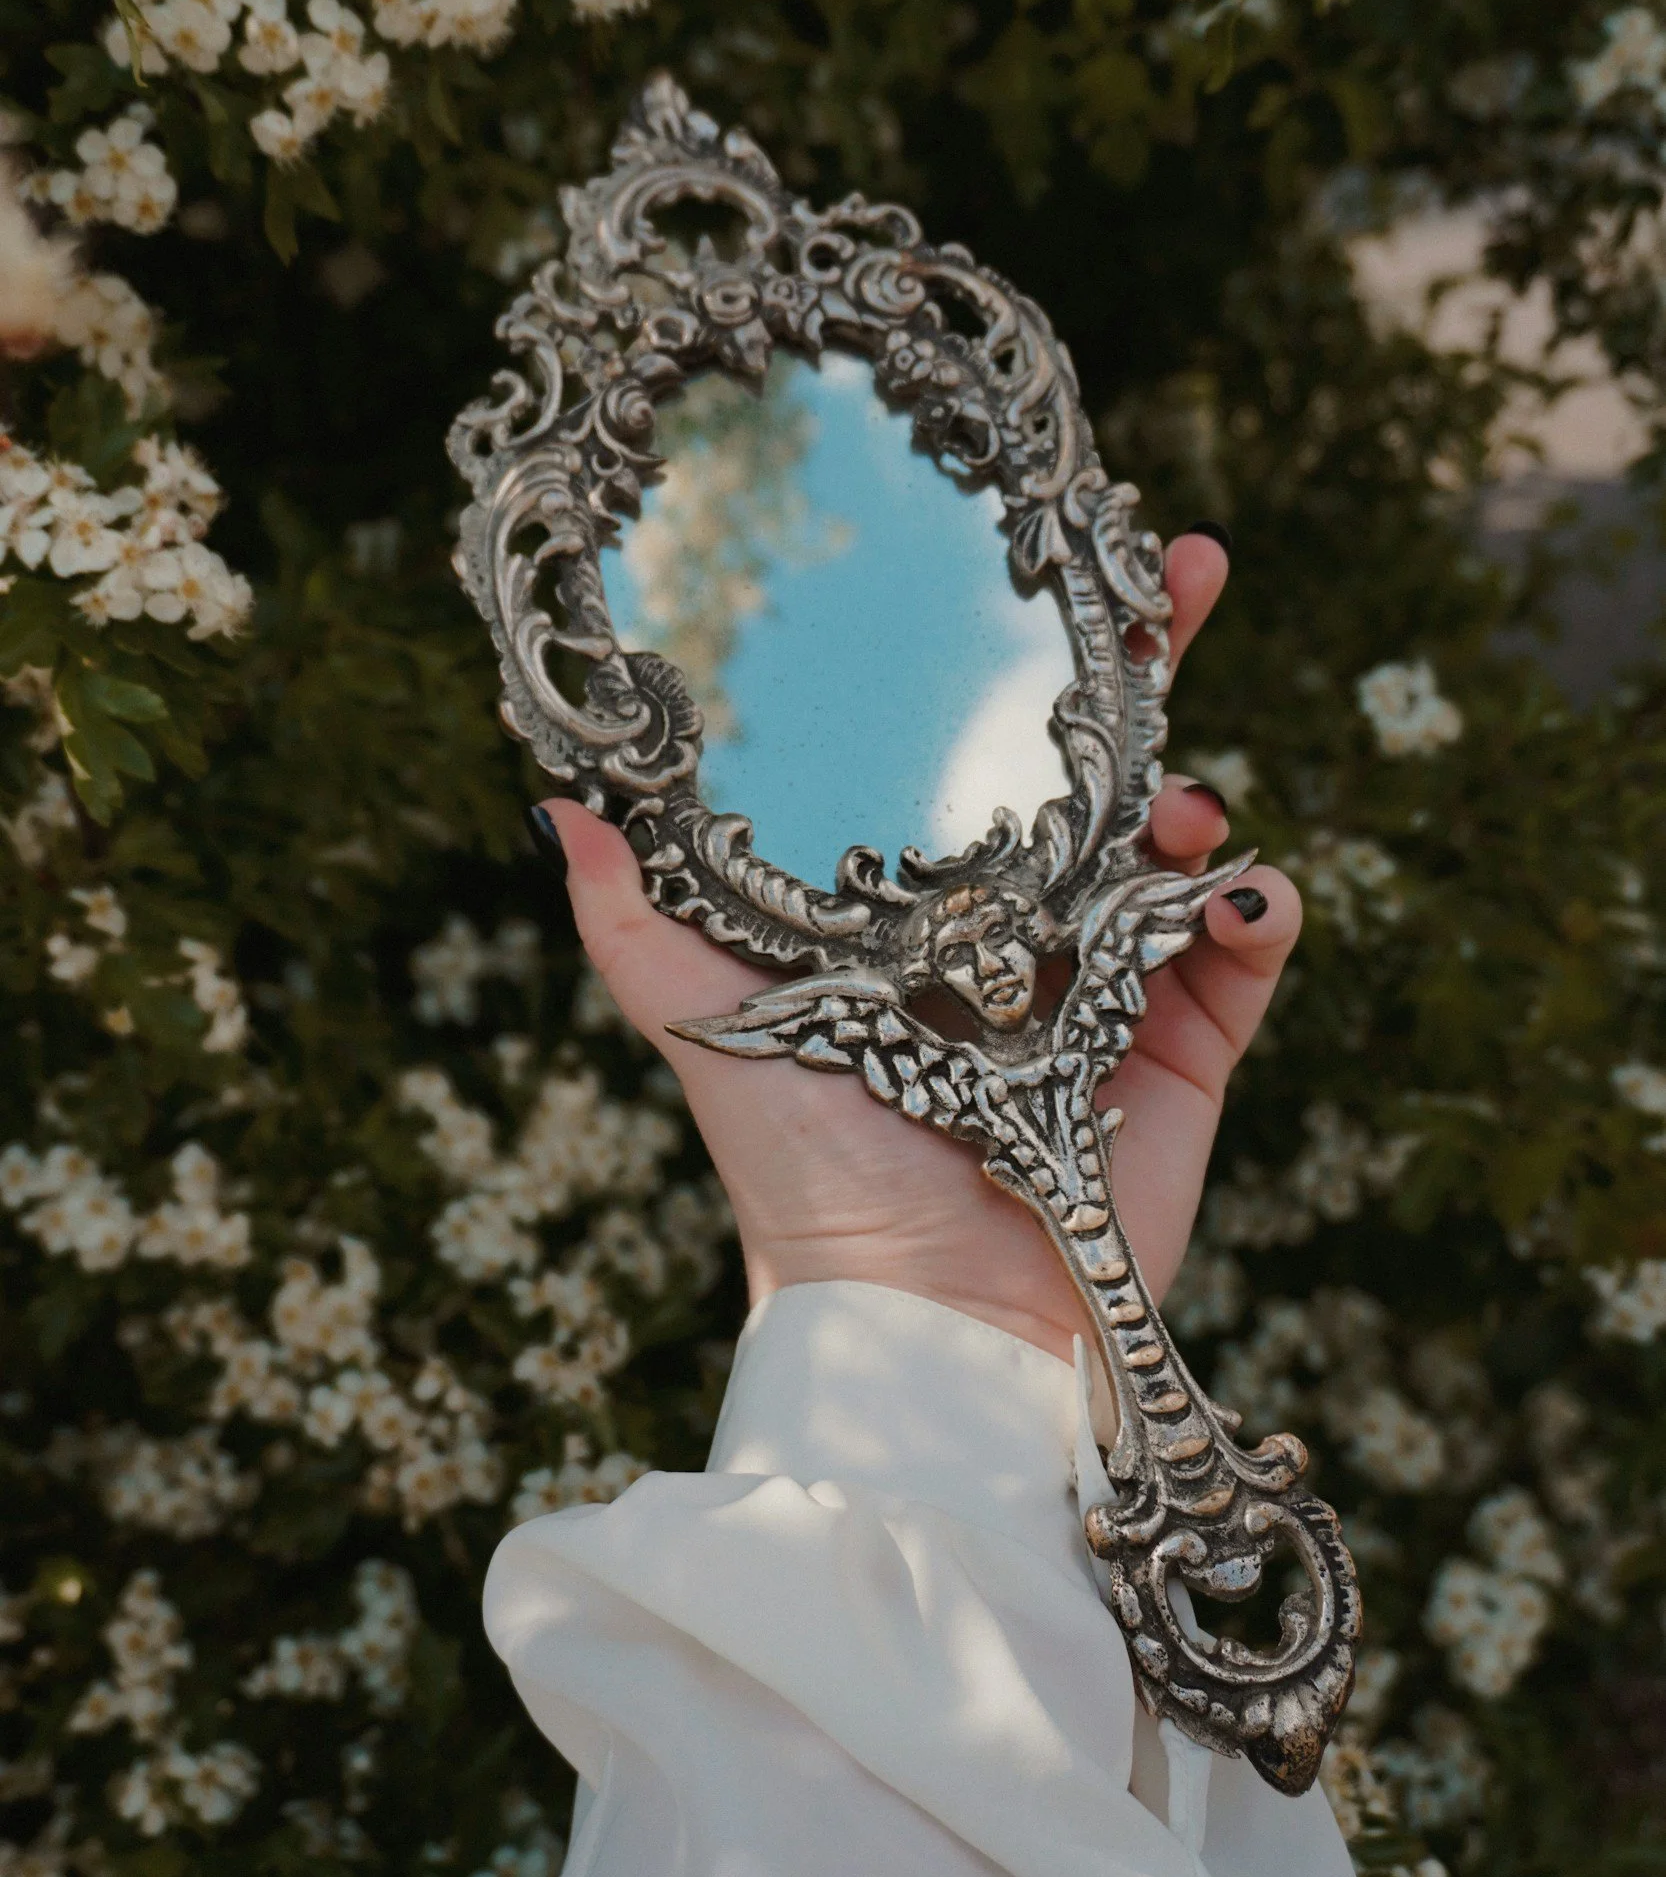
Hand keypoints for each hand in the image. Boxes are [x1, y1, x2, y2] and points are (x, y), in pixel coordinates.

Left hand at [538, 532, 1299, 1363]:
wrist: (915, 1316)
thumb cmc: (801, 1169)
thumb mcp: (711, 1025)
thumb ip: (637, 924)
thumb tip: (550, 806)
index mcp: (924, 898)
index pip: (972, 746)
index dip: (1006, 655)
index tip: (1033, 560)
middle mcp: (1022, 919)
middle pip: (1096, 759)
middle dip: (1145, 659)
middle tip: (1182, 570)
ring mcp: (1110, 974)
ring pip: (1181, 835)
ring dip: (1195, 789)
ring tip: (1176, 801)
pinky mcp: (1186, 1047)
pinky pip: (1248, 943)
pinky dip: (1258, 901)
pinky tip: (1232, 888)